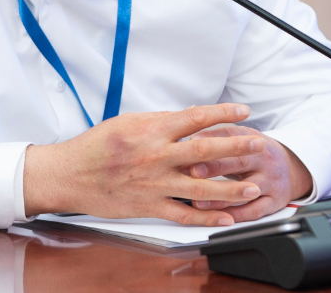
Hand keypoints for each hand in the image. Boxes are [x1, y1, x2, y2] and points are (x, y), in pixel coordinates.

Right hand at [24, 103, 266, 225]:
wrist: (71, 174)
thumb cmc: (97, 146)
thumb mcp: (128, 122)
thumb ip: (159, 123)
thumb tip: (187, 120)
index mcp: (152, 130)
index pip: (196, 118)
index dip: (223, 113)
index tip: (244, 111)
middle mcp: (157, 155)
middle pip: (206, 150)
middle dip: (237, 147)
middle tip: (260, 145)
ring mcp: (155, 182)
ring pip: (202, 187)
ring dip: (231, 187)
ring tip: (253, 187)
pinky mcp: (149, 205)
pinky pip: (184, 213)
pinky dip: (207, 217)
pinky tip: (226, 218)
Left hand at [182, 125, 312, 222]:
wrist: (292, 168)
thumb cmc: (257, 152)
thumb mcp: (242, 136)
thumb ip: (216, 133)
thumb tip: (189, 133)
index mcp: (254, 139)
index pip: (231, 136)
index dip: (210, 141)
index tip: (189, 145)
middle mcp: (264, 159)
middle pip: (238, 162)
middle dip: (214, 167)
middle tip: (192, 171)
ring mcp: (271, 181)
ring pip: (245, 191)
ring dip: (220, 198)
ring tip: (198, 201)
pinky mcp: (274, 201)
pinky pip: (254, 211)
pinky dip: (235, 215)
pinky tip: (219, 218)